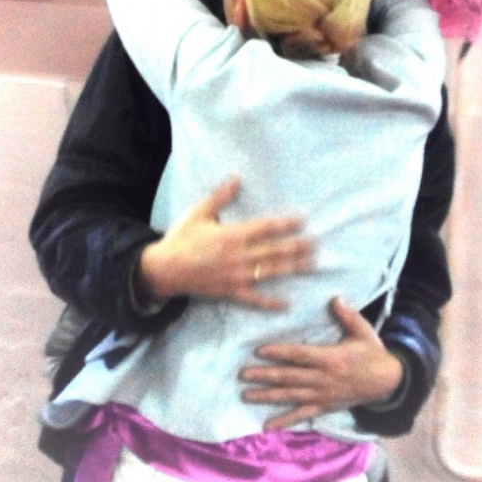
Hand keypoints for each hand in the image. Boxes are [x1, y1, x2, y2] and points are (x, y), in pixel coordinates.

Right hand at [138, 178, 310, 310]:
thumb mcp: (199, 213)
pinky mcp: (231, 292)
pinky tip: (288, 303)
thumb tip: (236, 178)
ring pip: (271, 272)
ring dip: (293, 267)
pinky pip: (255, 299)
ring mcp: (236, 276)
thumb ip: (220, 196)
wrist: (164, 269)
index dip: (286, 224)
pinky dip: (271, 302)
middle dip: (297, 246)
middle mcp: (238, 256)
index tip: (303, 220)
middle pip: (275, 250)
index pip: (266, 228)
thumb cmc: (181, 238)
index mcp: (232, 235)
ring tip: (311, 263)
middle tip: (317, 243)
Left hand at [239, 297, 403, 428]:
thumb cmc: (372, 352)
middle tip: (243, 374)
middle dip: (265, 375)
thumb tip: (334, 299)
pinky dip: (284, 421)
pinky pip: (301, 415)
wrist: (388, 382)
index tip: (259, 351)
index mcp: (330, 358)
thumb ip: (347, 315)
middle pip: (289, 377)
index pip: (299, 355)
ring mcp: (322, 395)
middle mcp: (323, 379)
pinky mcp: (324, 407)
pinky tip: (266, 426)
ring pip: (290, 396)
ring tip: (246, 396)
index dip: (278, 353)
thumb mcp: (363, 331)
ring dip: (267, 396)